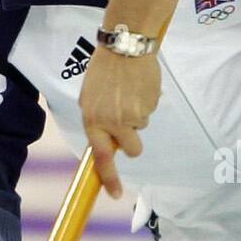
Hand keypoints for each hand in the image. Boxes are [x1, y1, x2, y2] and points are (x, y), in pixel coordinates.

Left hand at [79, 48, 160, 198]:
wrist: (125, 46)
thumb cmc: (103, 70)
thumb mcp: (90, 96)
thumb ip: (97, 120)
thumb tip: (107, 142)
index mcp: (94, 119)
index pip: (101, 157)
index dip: (109, 178)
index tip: (115, 194)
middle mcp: (113, 120)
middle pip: (132, 149)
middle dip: (133, 140)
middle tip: (127, 118)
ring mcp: (134, 114)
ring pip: (141, 127)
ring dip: (137, 114)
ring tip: (128, 91)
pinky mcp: (150, 105)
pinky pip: (150, 111)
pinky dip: (145, 101)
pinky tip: (137, 85)